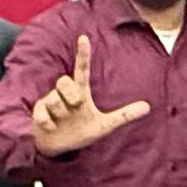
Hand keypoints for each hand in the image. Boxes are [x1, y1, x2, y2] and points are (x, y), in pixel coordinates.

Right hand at [30, 34, 154, 156]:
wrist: (59, 148)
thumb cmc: (81, 131)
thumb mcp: (104, 126)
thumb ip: (124, 116)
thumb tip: (148, 107)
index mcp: (80, 92)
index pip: (82, 69)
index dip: (83, 54)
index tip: (84, 38)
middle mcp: (64, 93)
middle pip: (64, 82)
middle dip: (71, 96)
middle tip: (75, 108)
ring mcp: (50, 101)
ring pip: (54, 99)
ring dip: (61, 114)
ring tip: (62, 122)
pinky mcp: (38, 112)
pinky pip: (42, 113)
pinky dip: (48, 122)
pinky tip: (52, 127)